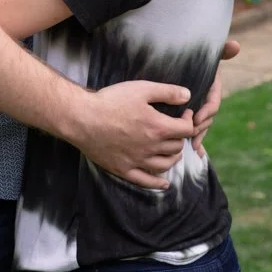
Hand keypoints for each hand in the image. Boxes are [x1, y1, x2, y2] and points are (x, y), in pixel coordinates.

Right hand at [71, 80, 194, 188]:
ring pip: (165, 165)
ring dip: (173, 157)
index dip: (189, 120)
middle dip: (180, 137)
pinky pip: (146, 181)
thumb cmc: (111, 101)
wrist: (83, 118)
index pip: (186, 130)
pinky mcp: (124, 170)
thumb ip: (166, 92)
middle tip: (175, 128)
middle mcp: (151, 147)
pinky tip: (164, 183)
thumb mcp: (141, 88)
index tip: (184, 114)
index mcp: (158, 127)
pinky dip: (158, 183)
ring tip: (172, 149)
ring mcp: (138, 161)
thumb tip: (187, 95)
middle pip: (177, 147)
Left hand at [191, 39, 240, 154]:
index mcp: (211, 88)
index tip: (197, 117)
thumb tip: (236, 45)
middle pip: (207, 118)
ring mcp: (198, 108)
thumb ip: (220, 49)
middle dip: (200, 127)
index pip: (213, 103)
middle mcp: (206, 99)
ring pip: (201, 126)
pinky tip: (196, 153)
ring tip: (189, 144)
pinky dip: (197, 142)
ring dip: (197, 136)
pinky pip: (195, 131)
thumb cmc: (191, 55)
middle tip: (189, 132)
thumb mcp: (205, 53)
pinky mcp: (189, 114)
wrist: (172, 63)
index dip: (207, 112)